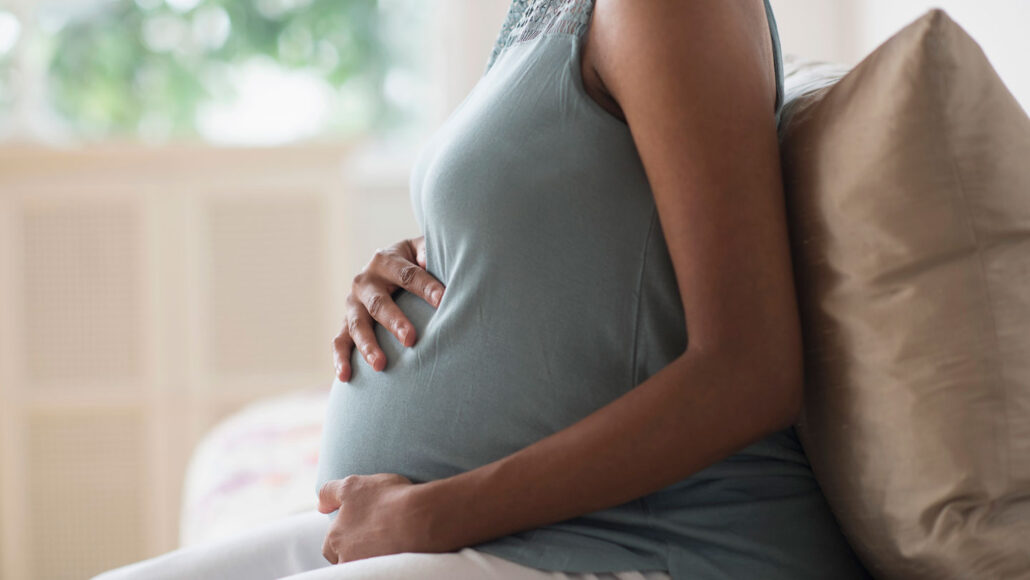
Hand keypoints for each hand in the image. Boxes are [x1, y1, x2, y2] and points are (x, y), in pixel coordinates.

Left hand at [317, 474, 446, 563]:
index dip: (345, 535)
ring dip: (372, 555)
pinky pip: (383, 571)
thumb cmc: (387, 499)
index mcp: (334, 541)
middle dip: (356, 549)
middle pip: (345, 559)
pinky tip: (400, 550)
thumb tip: (320, 505)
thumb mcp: (353, 485)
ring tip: (391, 541)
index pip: (331, 545)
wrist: (420, 519)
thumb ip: (330, 492)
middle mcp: (346, 560)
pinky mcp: (387, 575)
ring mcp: (367, 569)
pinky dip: (389, 561)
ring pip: (364, 565)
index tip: (362, 526)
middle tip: (376, 534)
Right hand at [333, 236, 444, 380]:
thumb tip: (438, 261)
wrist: (387, 266)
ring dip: (368, 345)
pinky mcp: (346, 322)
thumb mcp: (422, 251)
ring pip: (357, 325)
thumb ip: (430, 253)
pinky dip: (340, 359)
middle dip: (394, 322)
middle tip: (411, 339)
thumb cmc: (414, 262)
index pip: (407, 275)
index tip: (443, 301)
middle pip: (378, 303)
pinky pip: (339, 342)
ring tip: (380, 365)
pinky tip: (346, 377)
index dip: (426, 287)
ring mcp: (353, 303)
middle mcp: (365, 281)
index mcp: (386, 260)